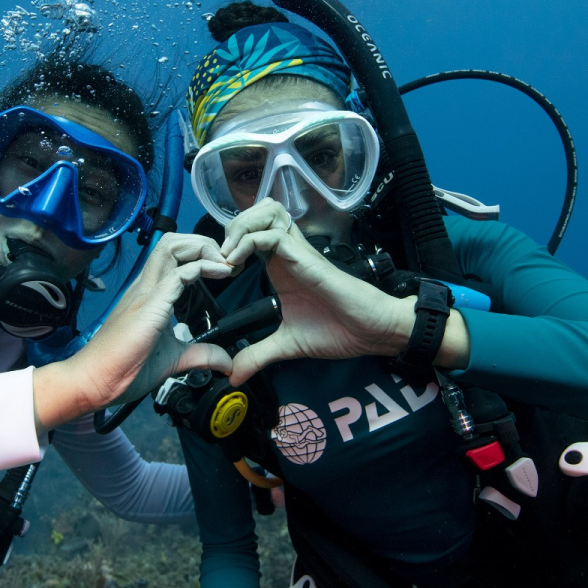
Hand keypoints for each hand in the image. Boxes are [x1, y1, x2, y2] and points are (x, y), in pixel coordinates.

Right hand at [33, 234, 233, 431]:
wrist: (94, 382)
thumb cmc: (123, 370)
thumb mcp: (173, 359)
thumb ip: (201, 355)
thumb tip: (225, 362)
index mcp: (151, 294)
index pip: (175, 256)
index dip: (203, 255)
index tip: (225, 271)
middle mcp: (146, 286)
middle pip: (174, 242)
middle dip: (205, 244)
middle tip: (227, 263)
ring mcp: (146, 292)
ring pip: (172, 247)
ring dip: (203, 248)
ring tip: (223, 264)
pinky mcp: (150, 304)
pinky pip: (178, 273)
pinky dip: (203, 267)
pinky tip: (220, 273)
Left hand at [220, 200, 417, 383]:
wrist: (371, 332)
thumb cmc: (339, 330)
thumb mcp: (286, 345)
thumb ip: (258, 356)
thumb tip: (234, 376)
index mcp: (280, 266)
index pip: (251, 231)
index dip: (228, 242)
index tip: (216, 271)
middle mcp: (288, 253)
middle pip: (258, 211)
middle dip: (232, 226)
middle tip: (221, 257)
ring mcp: (298, 253)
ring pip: (267, 211)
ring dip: (241, 228)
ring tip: (229, 256)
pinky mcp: (307, 259)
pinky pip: (274, 235)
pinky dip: (249, 243)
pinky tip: (238, 264)